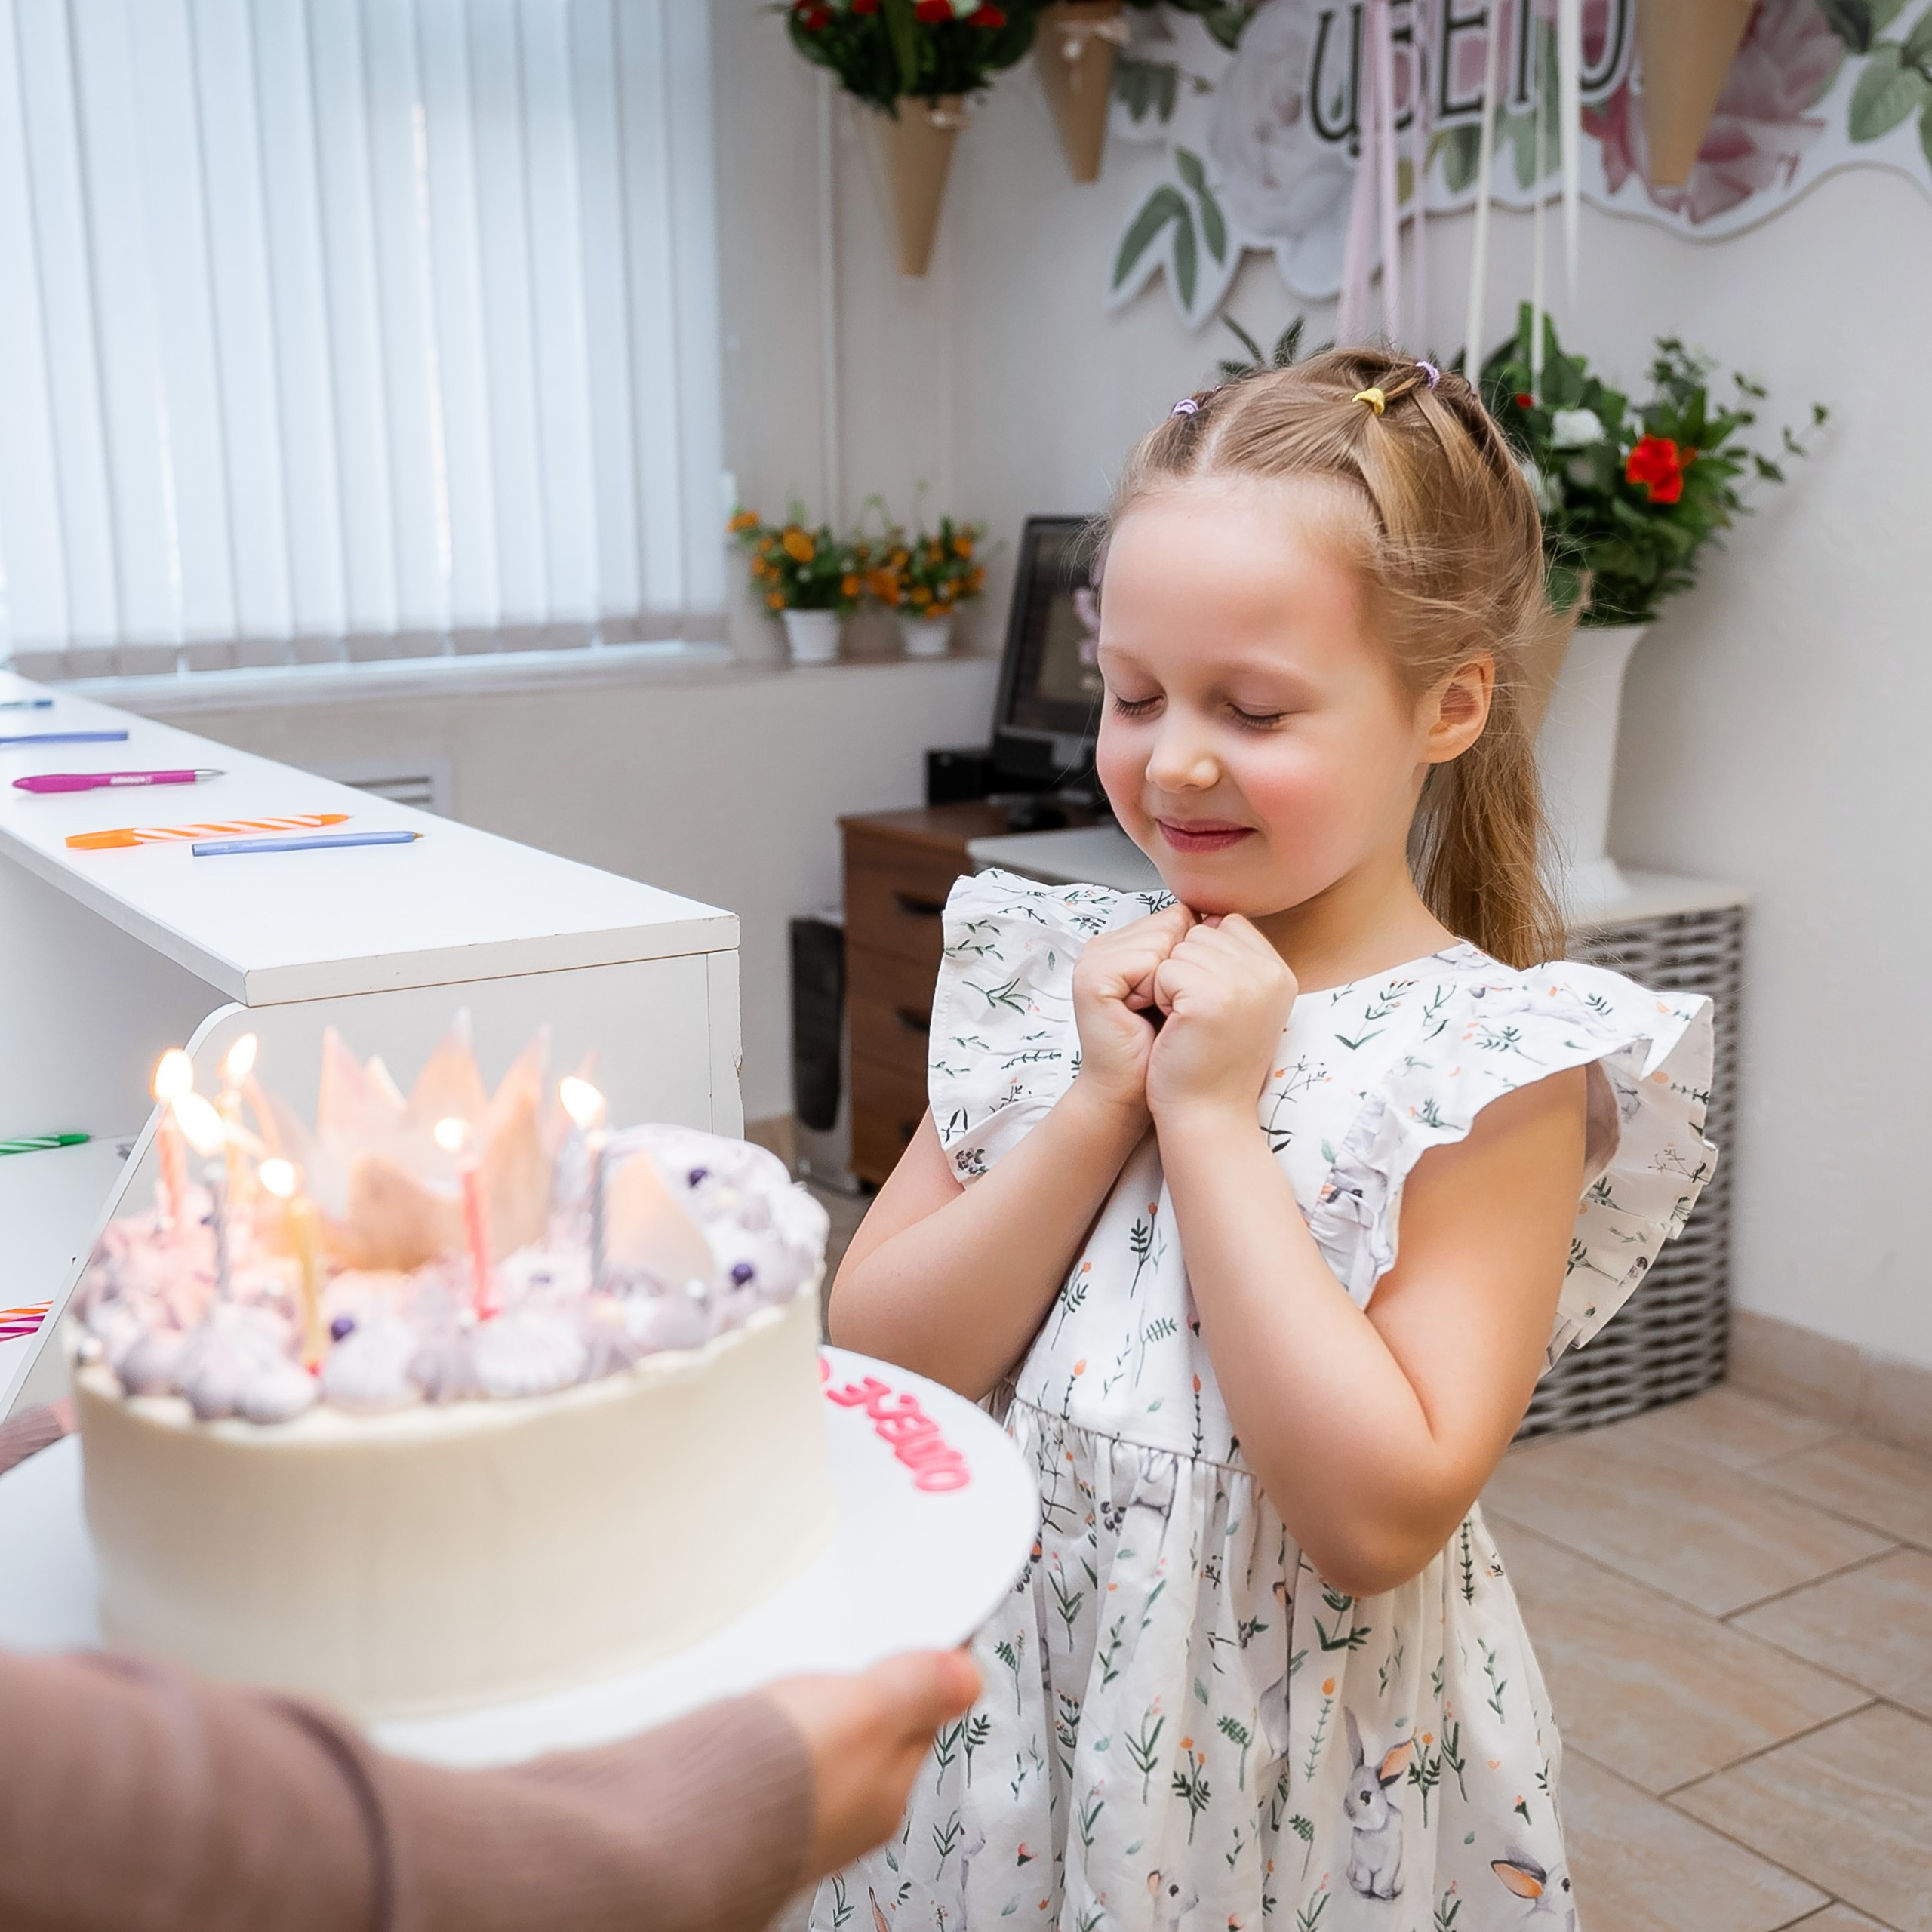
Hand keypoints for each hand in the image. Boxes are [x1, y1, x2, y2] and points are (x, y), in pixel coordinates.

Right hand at [764, 1649, 981, 1879]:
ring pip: (825, 1744)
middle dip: (866, 1692)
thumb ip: (918, 1690)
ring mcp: (801, 1810)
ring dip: (817, 1710)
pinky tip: (760, 1714)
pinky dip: (777, 1731)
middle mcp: (849, 1811)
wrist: (686, 1824)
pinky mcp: (752, 1801)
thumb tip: (968, 1676)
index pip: (924, 1717)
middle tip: (852, 1652)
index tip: (913, 1636)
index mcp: (888, 1791)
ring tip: (804, 1677)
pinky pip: (780, 1757)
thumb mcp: (868, 1711)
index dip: (922, 1671)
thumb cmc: (780, 1779)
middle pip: (875, 1733)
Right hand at [1069, 903, 1195, 1116]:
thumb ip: (1195, 953)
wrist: (1136, 1094)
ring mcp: (1095, 958)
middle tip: (1170, 1008)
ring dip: (1174, 979)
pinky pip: (1148, 960)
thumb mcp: (1188, 991)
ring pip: (1163, 938)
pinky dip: (1158, 989)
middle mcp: (1107, 944)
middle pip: (1173, 923)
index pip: (1179, 918)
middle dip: (1186, 966)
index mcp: (1126, 944)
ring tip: (1158, 1013)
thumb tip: (1226, 919)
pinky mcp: (1093, 976)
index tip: (1186, 996)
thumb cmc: (1168, 1049)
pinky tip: (1145, 1013)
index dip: (1195, 956)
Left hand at [1145, 916, 1297, 1124]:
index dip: (1203, 958)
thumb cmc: (1213, 1062)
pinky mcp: (1211, 997)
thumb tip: (1204, 917)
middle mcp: (1269, 973)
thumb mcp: (1240, 1005)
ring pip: (1181, 948)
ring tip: (1187, 1022)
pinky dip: (1159, 997)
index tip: (1208, 1002)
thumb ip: (1232, 961)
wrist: (1209, 1115)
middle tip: (1195, 1017)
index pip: (1228, 925)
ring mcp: (1243, 982)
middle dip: (1185, 970)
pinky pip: (1165, 969)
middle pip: (1202, 932)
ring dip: (1171, 983)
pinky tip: (1176, 1027)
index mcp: (1279, 973)